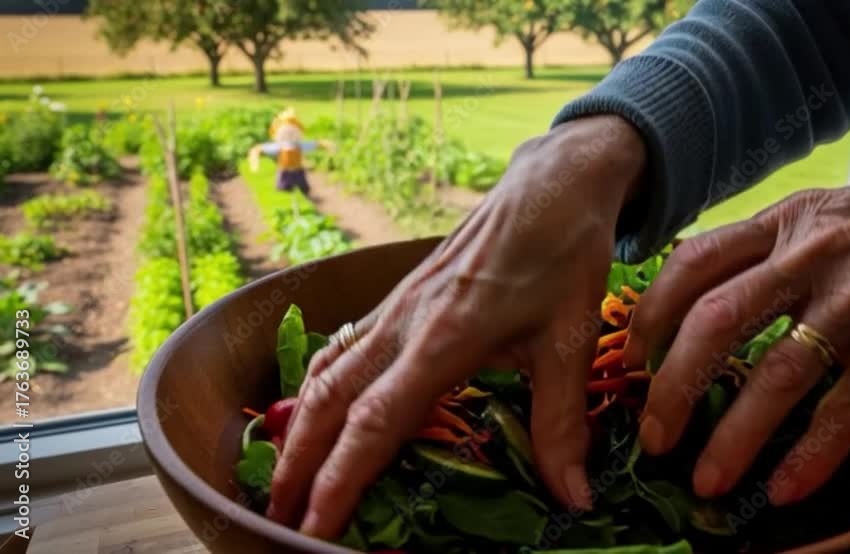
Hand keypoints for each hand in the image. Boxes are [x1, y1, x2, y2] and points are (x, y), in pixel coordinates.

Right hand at [268, 115, 646, 537]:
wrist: (552, 183)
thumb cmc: (564, 254)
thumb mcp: (570, 340)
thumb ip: (561, 422)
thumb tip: (573, 499)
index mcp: (444, 337)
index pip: (375, 422)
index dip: (339, 480)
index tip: (311, 528)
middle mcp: (405, 323)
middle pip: (329, 401)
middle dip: (297, 464)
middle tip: (276, 517)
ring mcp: (397, 307)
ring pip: (326, 373)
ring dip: (298, 428)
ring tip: (283, 477)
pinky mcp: (400, 298)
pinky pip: (343, 349)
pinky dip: (317, 390)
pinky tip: (319, 412)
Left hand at [624, 151, 849, 504]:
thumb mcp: (820, 215)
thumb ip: (762, 250)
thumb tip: (697, 292)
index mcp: (782, 222)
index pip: (693, 263)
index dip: (652, 315)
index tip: (631, 359)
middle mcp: (811, 256)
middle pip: (716, 321)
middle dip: (673, 385)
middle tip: (653, 434)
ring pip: (777, 374)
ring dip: (733, 435)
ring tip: (706, 479)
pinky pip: (848, 407)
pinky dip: (811, 453)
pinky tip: (784, 486)